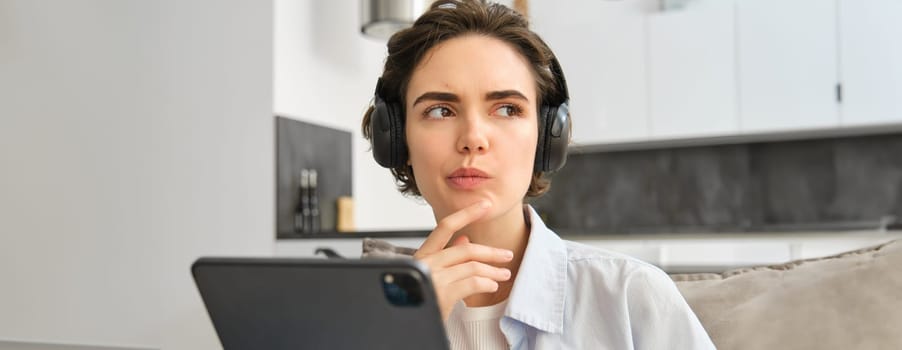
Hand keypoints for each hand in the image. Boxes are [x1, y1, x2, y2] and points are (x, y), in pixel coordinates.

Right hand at [414, 200, 513, 321]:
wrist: (404, 323)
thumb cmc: (418, 299)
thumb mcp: (431, 276)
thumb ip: (446, 257)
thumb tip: (464, 239)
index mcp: (422, 256)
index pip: (445, 226)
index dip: (466, 213)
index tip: (484, 205)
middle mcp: (426, 263)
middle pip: (466, 248)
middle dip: (491, 252)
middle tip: (507, 254)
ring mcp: (433, 278)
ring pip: (472, 266)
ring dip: (493, 270)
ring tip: (504, 274)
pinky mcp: (442, 294)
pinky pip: (473, 283)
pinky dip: (486, 283)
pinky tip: (492, 286)